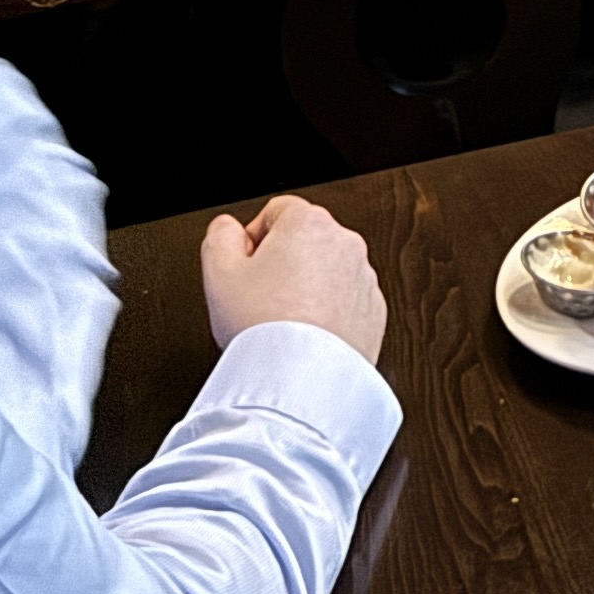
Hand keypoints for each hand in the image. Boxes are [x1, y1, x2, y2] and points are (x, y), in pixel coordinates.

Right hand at [201, 193, 387, 363]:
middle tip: (258, 299)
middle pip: (304, 243)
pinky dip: (327, 315)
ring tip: (280, 323)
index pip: (277, 212)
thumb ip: (220, 235)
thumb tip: (230, 231)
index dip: (254, 240)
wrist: (301, 381)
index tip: (245, 268)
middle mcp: (345, 245)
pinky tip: (303, 338)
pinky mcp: (374, 314)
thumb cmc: (263, 327)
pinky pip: (344, 304)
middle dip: (281, 265)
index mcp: (310, 223)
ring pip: (326, 274)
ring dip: (306, 290)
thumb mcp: (218, 272)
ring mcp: (364, 280)